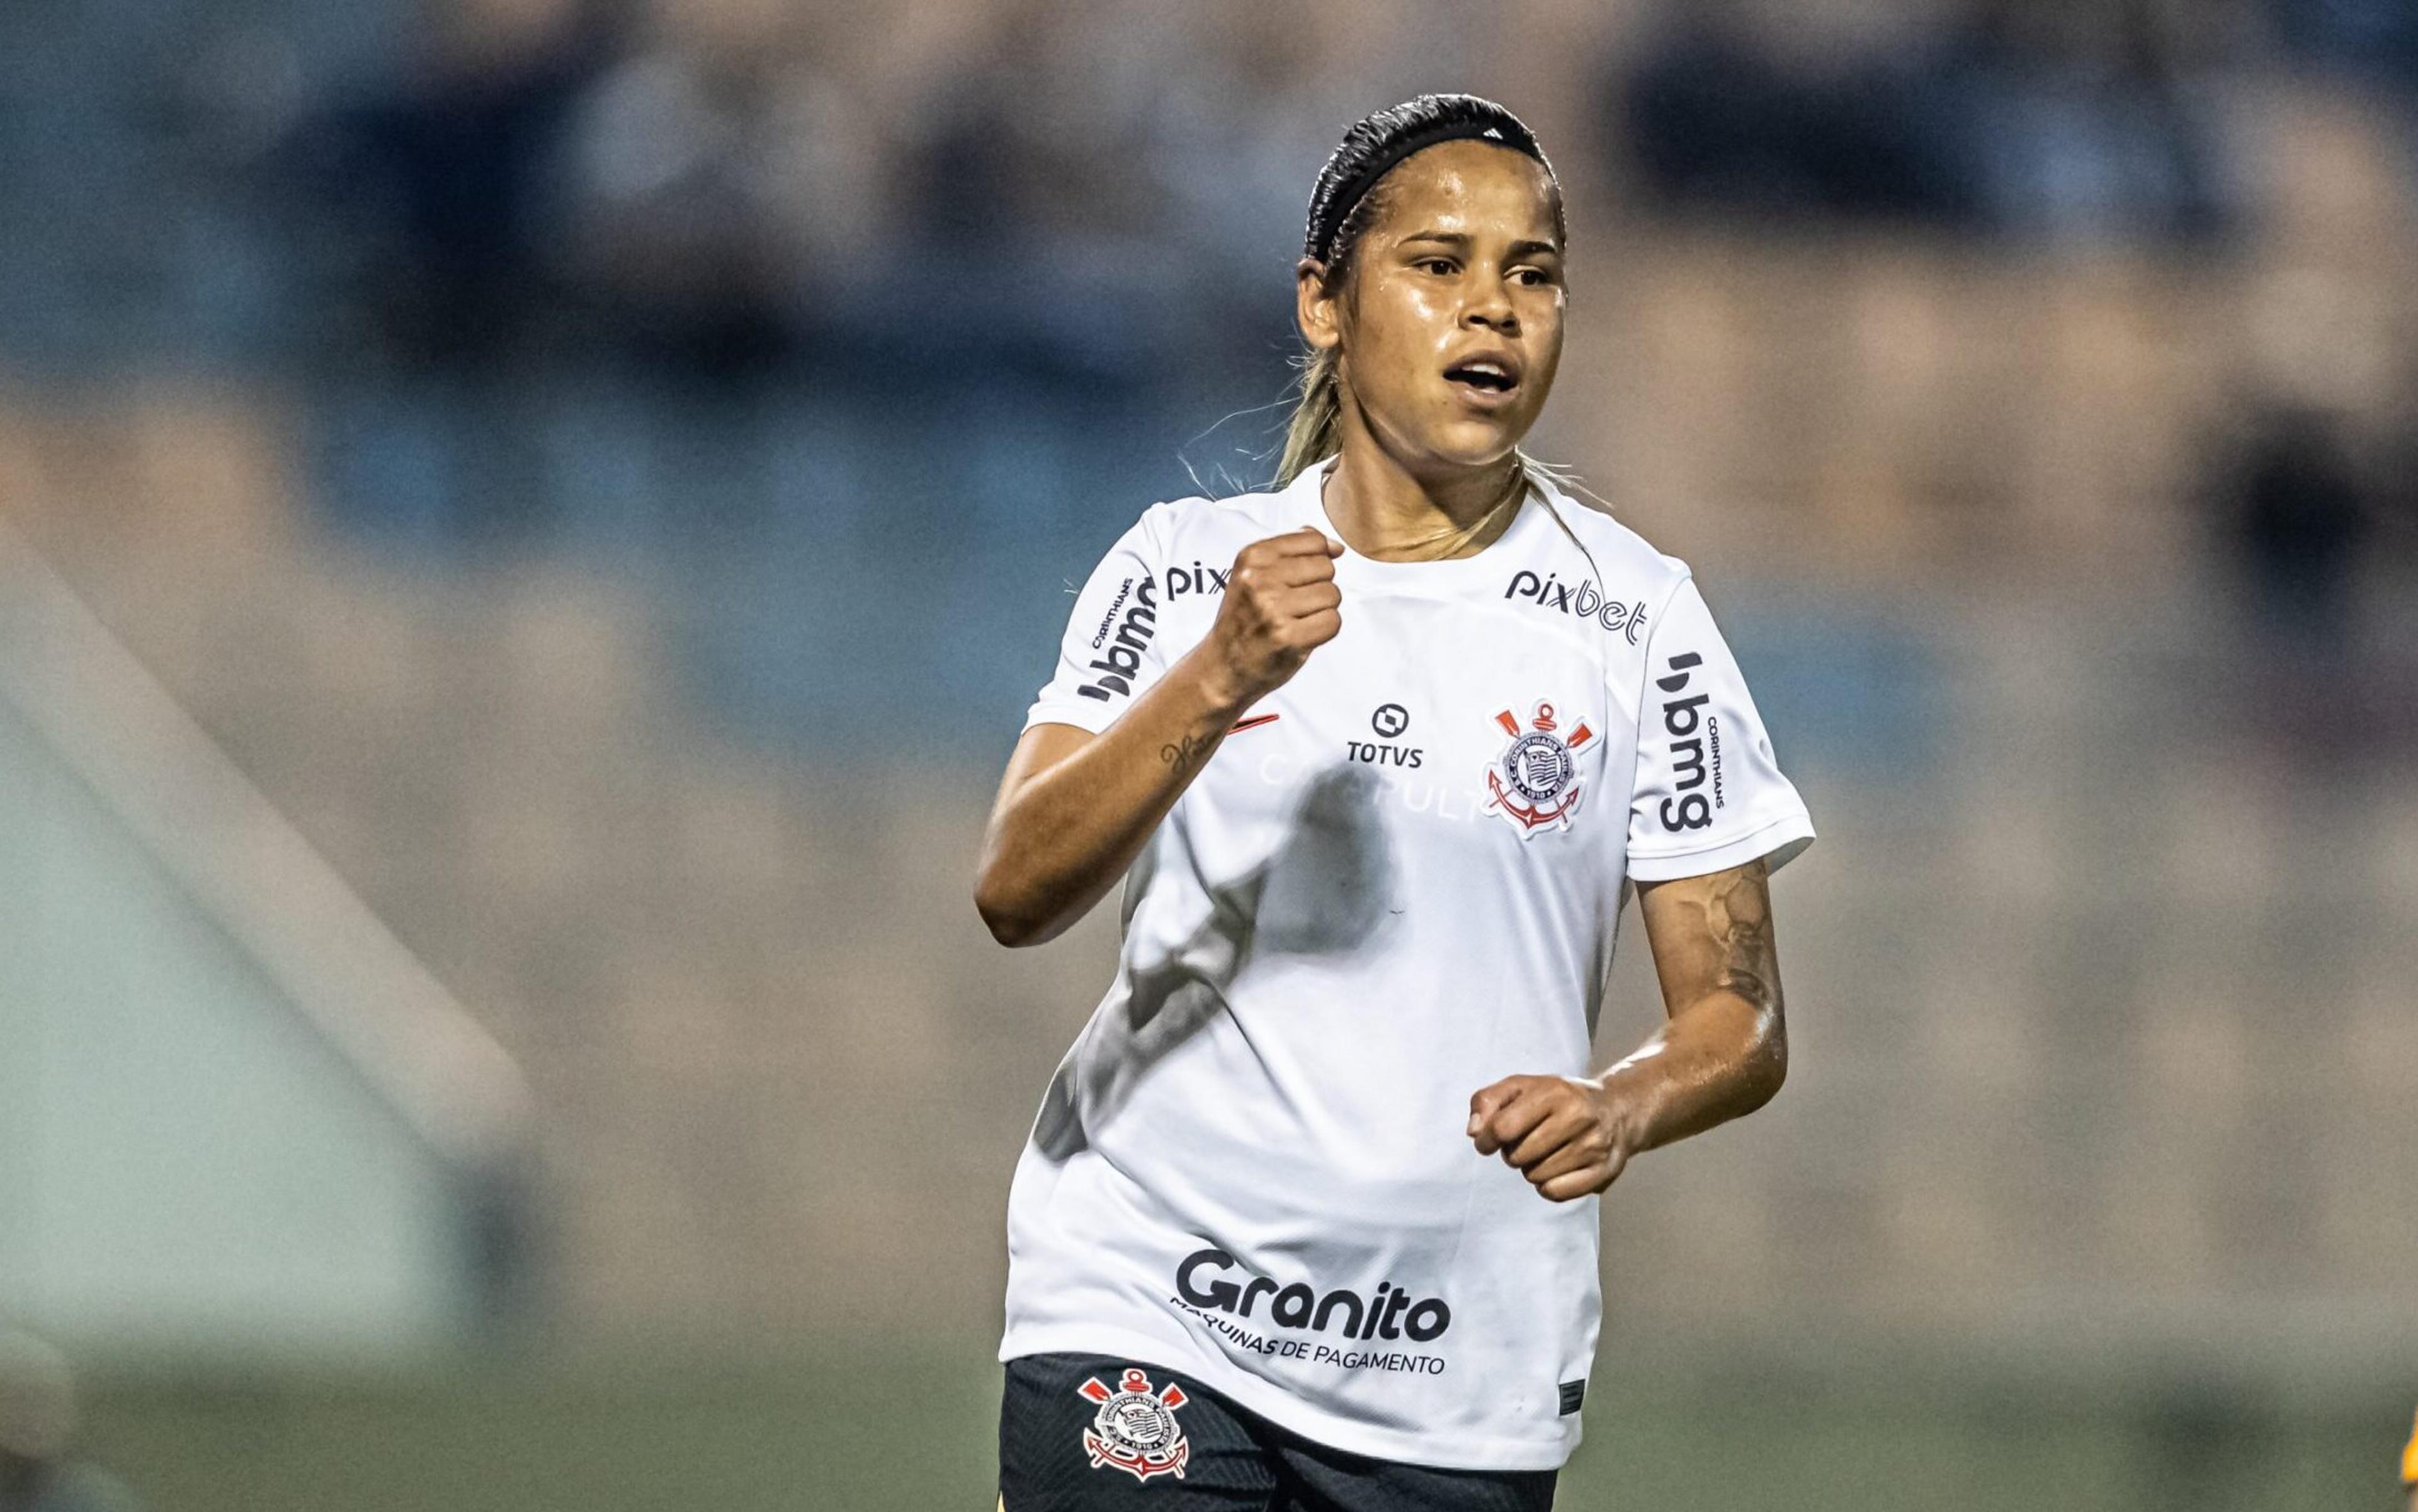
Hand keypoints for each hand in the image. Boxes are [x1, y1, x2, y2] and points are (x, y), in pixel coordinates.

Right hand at [1197, 529, 1343, 705]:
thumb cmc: (1245, 619)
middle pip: (1326, 568)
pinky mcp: (1287, 637)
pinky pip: (1333, 621)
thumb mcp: (1256, 574)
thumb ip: (1294, 552)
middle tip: (1292, 606)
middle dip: (1318, 587)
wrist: (1222, 667)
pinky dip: (1324, 630)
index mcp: (1253, 556)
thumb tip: (1336, 547)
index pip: (1314, 541)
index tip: (1296, 581)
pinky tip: (1302, 635)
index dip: (1316, 561)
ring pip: (1332, 594)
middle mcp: (1260, 579)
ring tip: (1295, 621)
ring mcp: (1273, 609)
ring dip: (1321, 610)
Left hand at [1468, 1075, 1639, 1201]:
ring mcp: (1594, 1146)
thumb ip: (1488, 1101)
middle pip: (1517, 1157)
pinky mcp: (1604, 1171)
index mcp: (1554, 1092)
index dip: (1486, 1139)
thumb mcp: (1521, 1086)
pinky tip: (1558, 1168)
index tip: (1487, 1141)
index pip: (1503, 1128)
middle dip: (1513, 1152)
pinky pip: (1555, 1193)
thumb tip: (1474, 1133)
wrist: (1617, 1110)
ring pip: (1535, 1177)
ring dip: (1532, 1169)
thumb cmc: (1558, 1099)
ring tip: (1547, 1151)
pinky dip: (1548, 1185)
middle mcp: (1578, 1117)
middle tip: (1528, 1141)